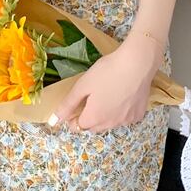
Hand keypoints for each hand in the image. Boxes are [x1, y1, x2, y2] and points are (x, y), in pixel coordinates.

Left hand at [50, 30, 165, 132]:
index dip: (74, 117)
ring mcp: (126, 121)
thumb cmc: (107, 71)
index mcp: (94, 118)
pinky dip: (122, 111)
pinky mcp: (138, 115)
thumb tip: (53, 122)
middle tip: (93, 97)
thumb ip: (67, 105)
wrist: (138, 64)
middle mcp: (110, 124)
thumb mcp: (82, 85)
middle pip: (94, 127)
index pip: (78, 127)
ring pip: (110, 123)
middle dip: (90, 117)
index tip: (78, 103)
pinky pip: (125, 118)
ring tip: (109, 94)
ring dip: (106, 115)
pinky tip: (124, 95)